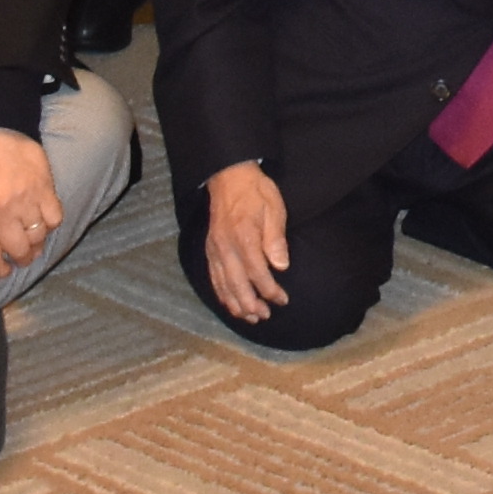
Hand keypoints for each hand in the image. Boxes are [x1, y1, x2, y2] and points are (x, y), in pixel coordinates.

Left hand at [0, 124, 66, 276]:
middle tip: (20, 258)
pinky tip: (43, 222)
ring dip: (36, 245)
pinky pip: (55, 218)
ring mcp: (27, 201)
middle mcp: (5, 213)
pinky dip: (50, 224)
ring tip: (33, 243)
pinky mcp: (45, 188)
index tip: (2, 270)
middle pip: (19, 251)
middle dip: (20, 260)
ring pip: (38, 237)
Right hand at [199, 158, 295, 321]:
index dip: (270, 290)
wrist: (228, 176)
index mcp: (244, 237)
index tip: (282, 300)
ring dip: (236, 304)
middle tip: (264, 316)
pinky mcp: (209, 249)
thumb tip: (281, 266)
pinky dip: (222, 294)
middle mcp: (226, 247)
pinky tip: (230, 303)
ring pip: (222, 285)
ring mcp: (215, 249)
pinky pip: (213, 278)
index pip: (257, 273)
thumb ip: (276, 239)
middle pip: (236, 284)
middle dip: (251, 304)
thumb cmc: (255, 191)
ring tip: (250, 317)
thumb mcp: (274, 208)